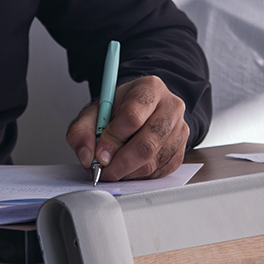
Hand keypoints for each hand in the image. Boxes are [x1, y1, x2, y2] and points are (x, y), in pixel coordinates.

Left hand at [65, 75, 187, 182]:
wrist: (142, 110)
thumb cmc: (120, 108)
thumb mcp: (95, 111)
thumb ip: (82, 131)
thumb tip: (87, 157)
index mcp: (150, 88)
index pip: (133, 116)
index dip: (113, 138)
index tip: (99, 153)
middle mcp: (171, 107)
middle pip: (147, 143)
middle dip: (120, 163)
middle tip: (103, 170)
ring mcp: (180, 130)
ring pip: (153, 162)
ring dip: (128, 172)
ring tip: (113, 167)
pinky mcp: (180, 151)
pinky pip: (159, 172)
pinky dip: (139, 176)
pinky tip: (128, 167)